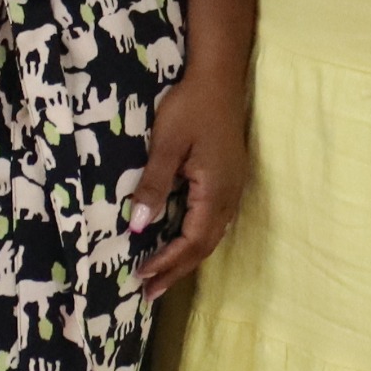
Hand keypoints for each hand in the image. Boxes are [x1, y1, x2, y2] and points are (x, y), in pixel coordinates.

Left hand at [130, 66, 251, 298]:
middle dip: (176, 271)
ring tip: (161, 277)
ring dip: (186, 258)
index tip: (141, 276)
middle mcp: (229, 197)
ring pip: (210, 236)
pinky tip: (179, 243)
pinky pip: (213, 222)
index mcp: (215, 192)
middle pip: (204, 246)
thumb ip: (154, 185)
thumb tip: (137, 226)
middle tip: (149, 293)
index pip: (192, 241)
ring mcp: (232, 189)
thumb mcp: (166, 144)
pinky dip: (194, 240)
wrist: (218, 78)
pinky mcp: (228, 181)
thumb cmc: (190, 107)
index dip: (167, 262)